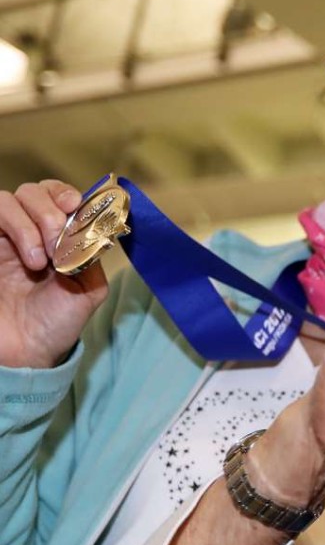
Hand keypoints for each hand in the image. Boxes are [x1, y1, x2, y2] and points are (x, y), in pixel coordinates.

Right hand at [0, 180, 107, 368]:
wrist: (24, 354)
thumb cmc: (55, 323)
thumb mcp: (89, 288)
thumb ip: (92, 253)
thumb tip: (95, 223)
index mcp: (56, 237)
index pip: (57, 195)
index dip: (66, 193)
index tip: (75, 206)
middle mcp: (27, 232)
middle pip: (33, 191)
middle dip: (50, 213)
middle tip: (57, 247)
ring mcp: (1, 239)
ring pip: (7, 200)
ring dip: (29, 224)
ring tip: (40, 261)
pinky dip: (12, 227)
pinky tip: (27, 259)